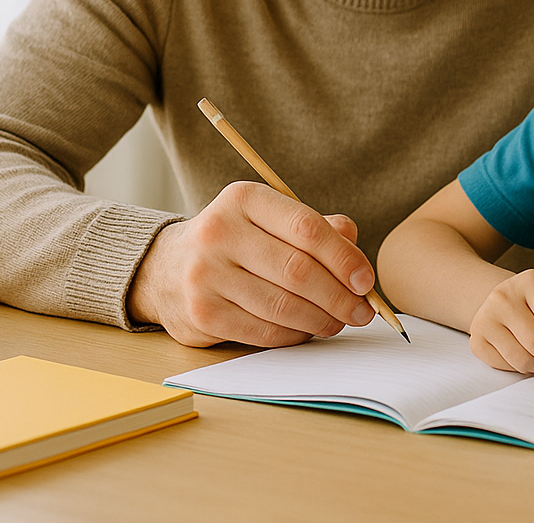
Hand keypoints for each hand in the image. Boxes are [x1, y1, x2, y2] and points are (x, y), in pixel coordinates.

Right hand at [127, 180, 376, 347]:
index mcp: (243, 199)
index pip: (306, 228)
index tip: (366, 280)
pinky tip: (307, 330)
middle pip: (298, 271)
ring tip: (338, 322)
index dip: (344, 258)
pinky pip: (264, 332)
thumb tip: (357, 253)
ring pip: (283, 306)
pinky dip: (294, 335)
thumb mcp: (270, 220)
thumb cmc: (236, 243)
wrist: (168, 269)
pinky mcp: (202, 314)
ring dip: (321, 320)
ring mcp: (206, 275)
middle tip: (362, 311)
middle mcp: (219, 232)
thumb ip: (316, 229)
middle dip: (339, 297)